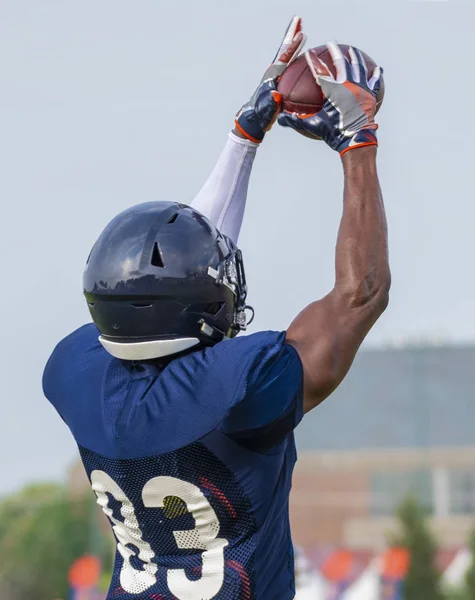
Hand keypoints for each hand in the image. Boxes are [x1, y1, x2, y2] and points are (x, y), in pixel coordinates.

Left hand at [234, 16, 305, 143]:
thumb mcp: (267, 110)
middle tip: (298, 20)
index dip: (293, 47)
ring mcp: (275, 77)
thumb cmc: (260, 115)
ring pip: (286, 56)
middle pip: (284, 50)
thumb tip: (276, 95)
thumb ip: (271, 103)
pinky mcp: (278, 83)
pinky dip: (294, 57)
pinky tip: (302, 57)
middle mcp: (273, 73)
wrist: (254, 121)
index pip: (284, 58)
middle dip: (291, 35)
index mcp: (271, 77)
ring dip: (293, 43)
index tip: (302, 35)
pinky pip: (288, 66)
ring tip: (300, 32)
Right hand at [278, 43, 382, 155]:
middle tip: (331, 44)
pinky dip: (376, 74)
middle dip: (335, 51)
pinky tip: (378, 69)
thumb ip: (296, 120)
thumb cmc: (334, 133)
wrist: (356, 140)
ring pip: (358, 67)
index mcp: (333, 91)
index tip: (309, 52)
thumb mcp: (313, 126)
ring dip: (354, 57)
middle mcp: (348, 85)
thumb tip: (280, 118)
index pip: (320, 71)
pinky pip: (374, 82)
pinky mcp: (370, 96)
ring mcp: (361, 89)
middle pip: (341, 62)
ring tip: (352, 51)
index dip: (314, 61)